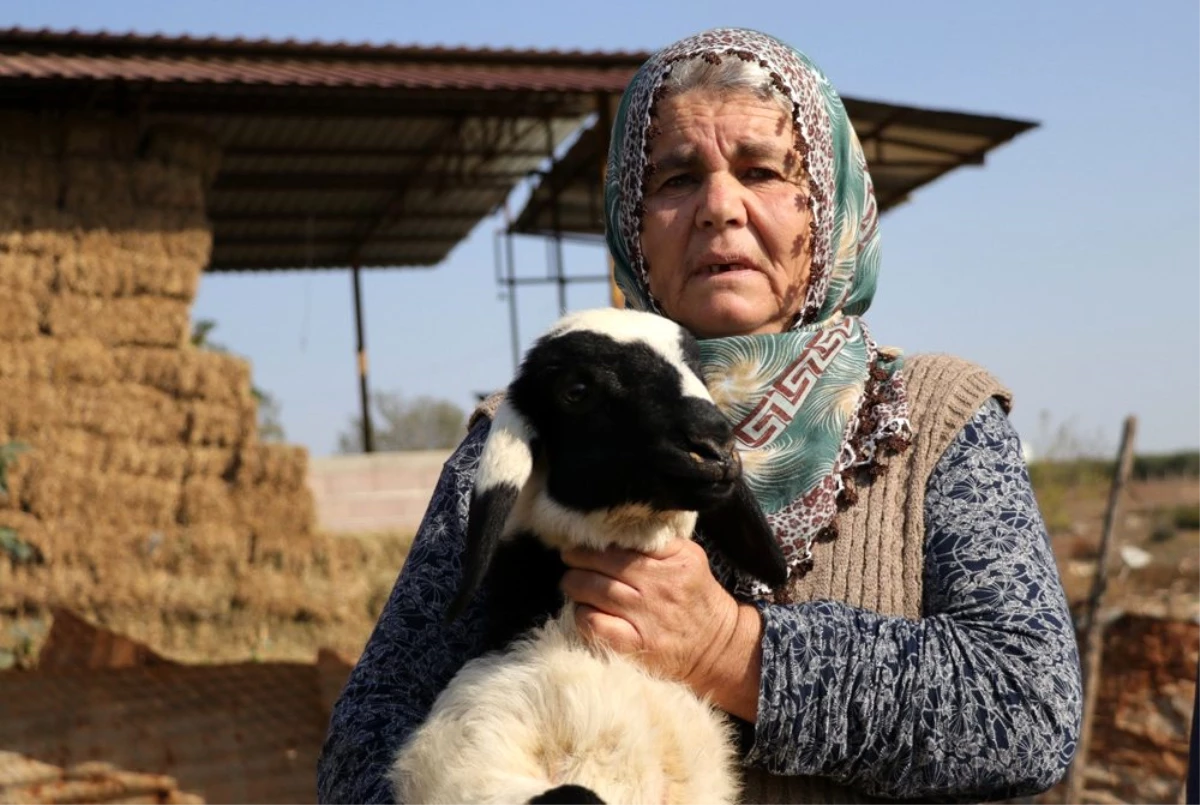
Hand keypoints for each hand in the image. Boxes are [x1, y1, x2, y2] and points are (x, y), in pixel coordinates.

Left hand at [560, 537, 762, 719]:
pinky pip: (594, 624)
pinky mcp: (636, 645)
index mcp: (676, 560)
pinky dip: (581, 614)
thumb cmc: (696, 599)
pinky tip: (582, 610)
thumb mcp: (689, 560)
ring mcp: (647, 617)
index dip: (599, 538)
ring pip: (595, 590)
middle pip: (605, 563)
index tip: (585, 537)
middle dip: (579, 558)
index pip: (628, 539)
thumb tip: (617, 528)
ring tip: (571, 581)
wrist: (718, 648)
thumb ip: (659, 542)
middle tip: (569, 557)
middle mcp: (661, 586)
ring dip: (574, 583)